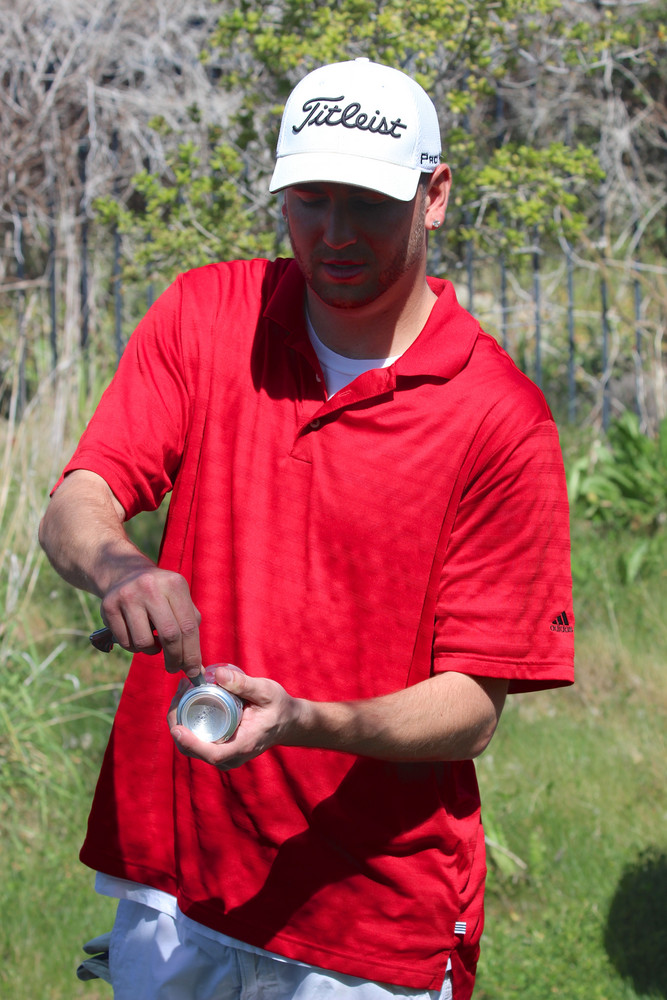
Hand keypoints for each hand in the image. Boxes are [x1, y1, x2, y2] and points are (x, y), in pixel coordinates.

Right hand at [100, 563, 201, 680]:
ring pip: (144, 642)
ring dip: (152, 651)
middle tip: (174, 668)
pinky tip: (137, 635)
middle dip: (175, 658)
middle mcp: (151, 587)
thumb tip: (196, 667)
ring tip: (153, 644)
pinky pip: (125, 642)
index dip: (192, 653)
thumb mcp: (179, 599)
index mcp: (174, 584)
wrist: (125, 574)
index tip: (193, 671)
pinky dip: (134, 647)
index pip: (188, 627)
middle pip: (169, 635)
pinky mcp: (109, 606)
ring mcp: (128, 596)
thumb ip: (190, 627)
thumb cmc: (160, 594)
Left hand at [168, 665, 302, 769]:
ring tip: (183, 690)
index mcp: (244, 745)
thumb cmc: (279, 706)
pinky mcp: (219, 749)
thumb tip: (218, 674)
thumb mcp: (267, 691)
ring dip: (180, 721)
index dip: (191, 743)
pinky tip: (187, 699)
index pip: (213, 754)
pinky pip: (196, 742)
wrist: (288, 722)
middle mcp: (231, 756)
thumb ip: (244, 684)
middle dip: (178, 723)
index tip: (177, 728)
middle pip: (193, 750)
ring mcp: (224, 756)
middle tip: (180, 690)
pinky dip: (187, 723)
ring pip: (191, 747)